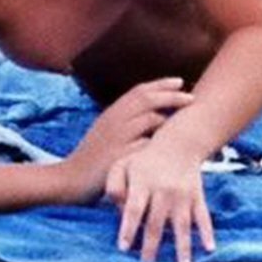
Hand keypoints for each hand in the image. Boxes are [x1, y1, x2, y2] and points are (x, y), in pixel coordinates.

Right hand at [65, 77, 192, 202]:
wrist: (70, 179)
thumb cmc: (92, 156)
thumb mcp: (106, 131)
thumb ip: (125, 120)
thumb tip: (151, 112)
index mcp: (112, 111)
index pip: (139, 90)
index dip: (161, 84)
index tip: (180, 82)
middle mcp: (114, 119)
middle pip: (147, 99)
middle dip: (171, 96)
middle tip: (191, 97)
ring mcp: (116, 137)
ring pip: (148, 119)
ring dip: (168, 118)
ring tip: (184, 123)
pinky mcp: (118, 156)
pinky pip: (144, 145)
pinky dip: (158, 143)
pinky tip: (171, 147)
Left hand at [106, 135, 215, 261]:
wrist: (179, 144)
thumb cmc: (145, 160)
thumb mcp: (124, 165)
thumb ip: (114, 186)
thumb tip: (117, 209)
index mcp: (143, 183)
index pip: (134, 209)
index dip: (129, 228)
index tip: (124, 248)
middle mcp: (163, 190)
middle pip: (157, 222)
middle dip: (152, 246)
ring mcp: (182, 194)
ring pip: (182, 224)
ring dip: (182, 246)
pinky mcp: (197, 196)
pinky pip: (203, 216)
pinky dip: (207, 232)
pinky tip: (209, 248)